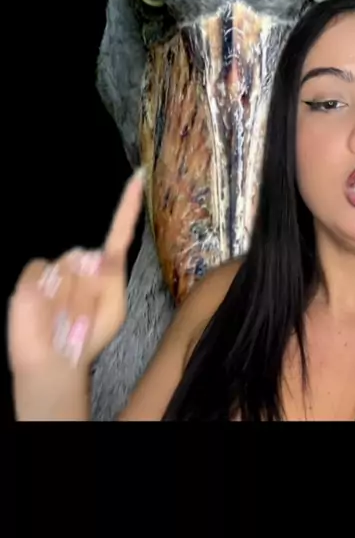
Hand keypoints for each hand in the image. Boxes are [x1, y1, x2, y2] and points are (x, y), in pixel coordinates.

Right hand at [7, 168, 144, 375]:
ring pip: (68, 266)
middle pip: (90, 258)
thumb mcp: (113, 310)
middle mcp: (82, 260)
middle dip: (87, 287)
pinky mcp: (33, 274)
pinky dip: (45, 291)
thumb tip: (93, 256)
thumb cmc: (87, 336)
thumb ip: (111, 280)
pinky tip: (45, 308)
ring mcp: (57, 266)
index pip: (120, 229)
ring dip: (69, 295)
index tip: (139, 176)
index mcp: (106, 267)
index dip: (129, 204)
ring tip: (63, 315)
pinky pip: (42, 271)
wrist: (54, 362)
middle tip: (81, 314)